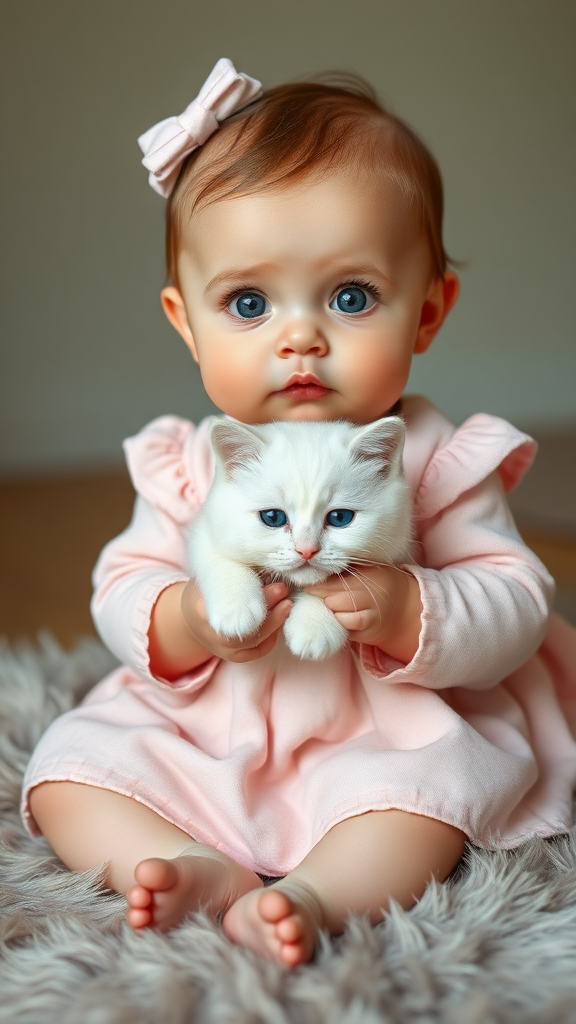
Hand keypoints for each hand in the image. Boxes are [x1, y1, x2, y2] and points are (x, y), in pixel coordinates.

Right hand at [181, 579, 292, 663]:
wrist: (193, 616)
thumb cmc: (206, 589)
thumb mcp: (212, 574)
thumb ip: (234, 570)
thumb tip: (265, 557)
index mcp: (202, 612)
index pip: (234, 609)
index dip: (259, 598)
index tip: (277, 585)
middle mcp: (212, 636)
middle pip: (247, 629)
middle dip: (271, 611)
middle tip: (284, 591)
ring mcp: (223, 650)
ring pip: (256, 641)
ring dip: (276, 622)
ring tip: (288, 604)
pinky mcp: (235, 657)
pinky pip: (259, 650)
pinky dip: (272, 636)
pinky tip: (279, 619)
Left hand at [305, 565, 421, 663]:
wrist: (404, 609)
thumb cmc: (379, 585)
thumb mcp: (368, 570)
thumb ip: (347, 568)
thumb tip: (315, 566)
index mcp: (369, 575)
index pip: (335, 579)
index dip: (318, 583)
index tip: (306, 581)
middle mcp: (371, 595)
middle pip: (333, 597)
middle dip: (321, 595)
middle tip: (313, 591)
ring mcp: (371, 615)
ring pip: (337, 612)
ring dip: (330, 609)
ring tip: (331, 603)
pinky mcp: (369, 631)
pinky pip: (346, 627)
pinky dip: (340, 621)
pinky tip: (340, 615)